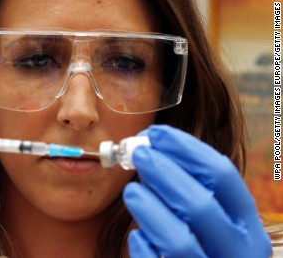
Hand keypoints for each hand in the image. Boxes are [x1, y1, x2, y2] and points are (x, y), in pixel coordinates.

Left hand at [123, 125, 270, 257]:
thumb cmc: (206, 251)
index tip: (156, 133)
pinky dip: (145, 247)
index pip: (222, 175)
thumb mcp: (215, 225)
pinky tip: (136, 235)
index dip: (186, 149)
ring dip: (149, 208)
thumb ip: (191, 192)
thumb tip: (151, 151)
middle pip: (200, 203)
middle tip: (137, 154)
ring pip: (178, 239)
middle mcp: (239, 251)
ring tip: (129, 191)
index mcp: (248, 226)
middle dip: (164, 172)